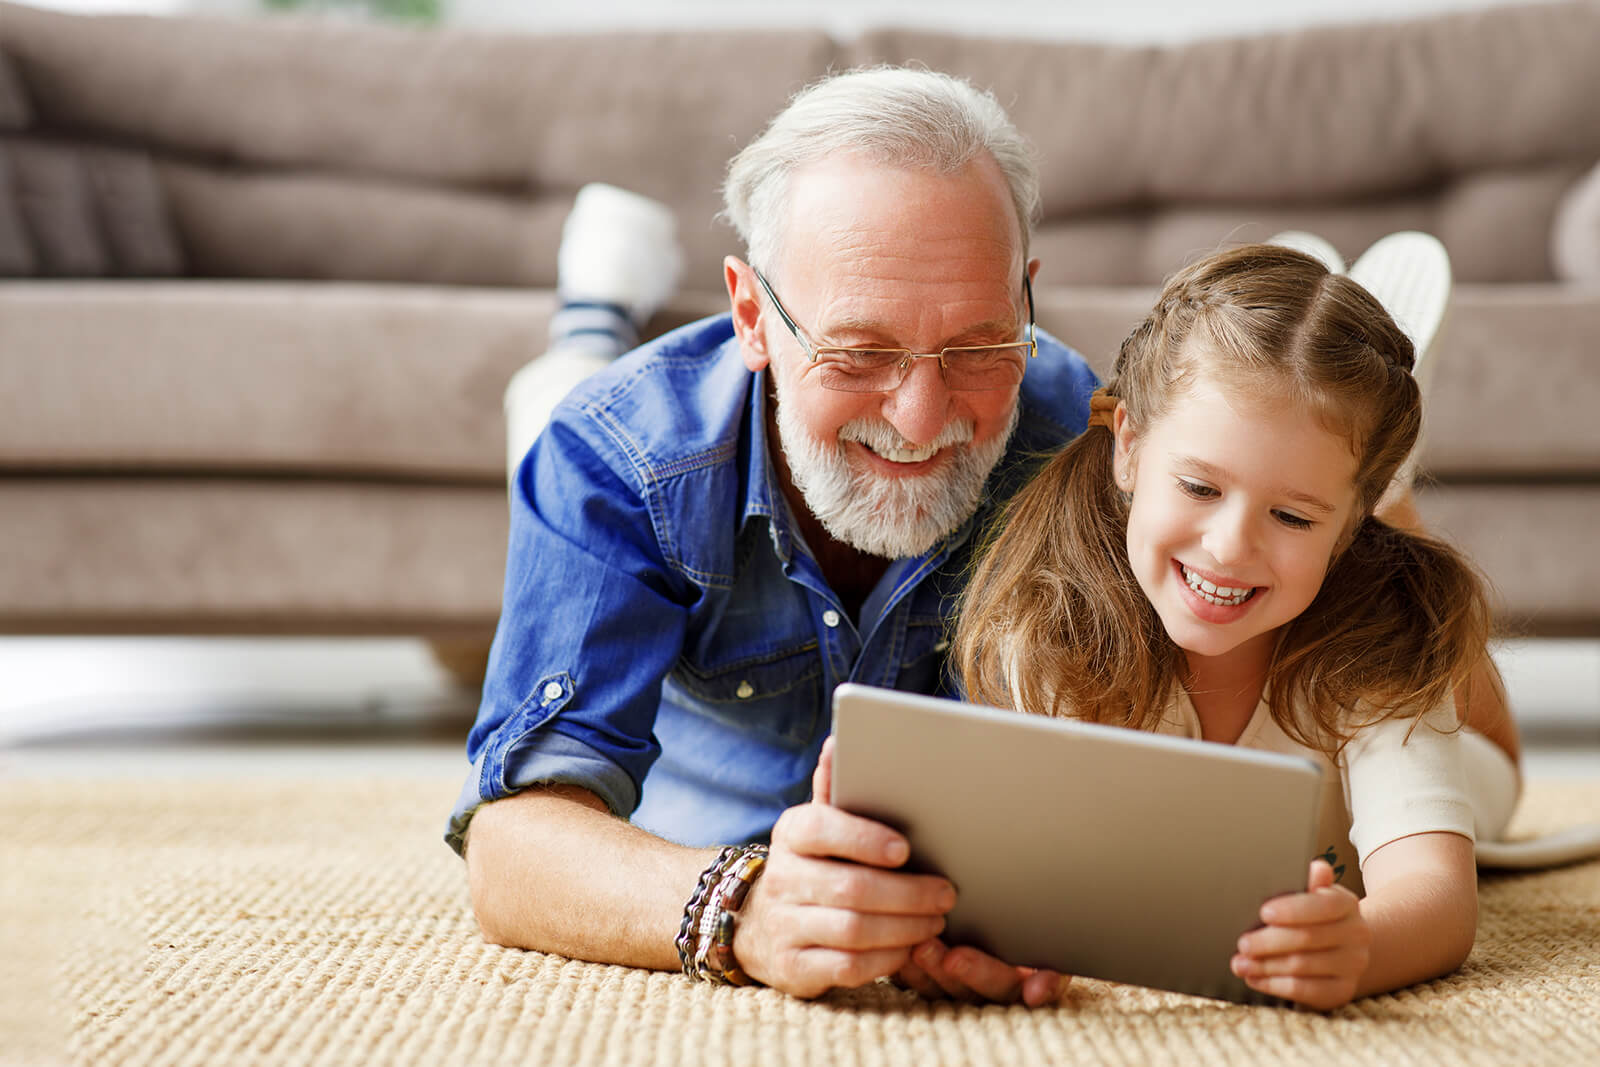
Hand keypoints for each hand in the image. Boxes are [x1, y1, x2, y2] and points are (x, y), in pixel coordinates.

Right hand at [753, 738, 1067, 1005]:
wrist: (762, 925)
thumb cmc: (813, 865)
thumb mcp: (819, 826)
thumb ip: (836, 790)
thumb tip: (837, 742)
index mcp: (792, 833)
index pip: (823, 828)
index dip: (865, 838)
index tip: (905, 848)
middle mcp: (782, 878)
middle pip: (851, 888)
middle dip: (907, 893)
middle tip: (946, 893)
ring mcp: (784, 926)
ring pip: (853, 930)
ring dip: (905, 927)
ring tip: (937, 920)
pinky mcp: (793, 968)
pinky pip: (847, 967)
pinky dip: (886, 959)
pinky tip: (910, 948)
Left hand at [1232, 859, 1371, 1010]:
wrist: (1340, 946)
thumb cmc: (1313, 915)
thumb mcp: (1310, 895)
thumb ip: (1309, 883)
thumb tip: (1317, 867)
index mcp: (1347, 904)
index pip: (1324, 905)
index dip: (1293, 909)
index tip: (1263, 912)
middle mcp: (1357, 934)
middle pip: (1308, 938)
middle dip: (1269, 942)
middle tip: (1242, 943)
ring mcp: (1354, 965)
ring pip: (1303, 966)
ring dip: (1266, 966)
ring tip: (1239, 963)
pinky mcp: (1342, 990)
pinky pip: (1306, 991)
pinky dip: (1275, 985)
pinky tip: (1254, 979)